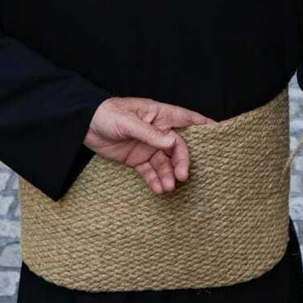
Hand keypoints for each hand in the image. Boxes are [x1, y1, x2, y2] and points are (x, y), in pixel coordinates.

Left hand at [84, 97, 214, 194]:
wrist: (82, 125)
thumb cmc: (106, 114)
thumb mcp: (128, 122)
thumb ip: (150, 134)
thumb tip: (172, 142)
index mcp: (158, 115)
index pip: (187, 119)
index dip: (203, 125)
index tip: (220, 134)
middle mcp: (157, 131)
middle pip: (177, 147)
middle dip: (181, 162)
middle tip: (182, 176)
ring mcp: (148, 146)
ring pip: (164, 162)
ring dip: (168, 175)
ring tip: (168, 187)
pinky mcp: (137, 158)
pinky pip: (150, 171)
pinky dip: (155, 180)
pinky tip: (159, 189)